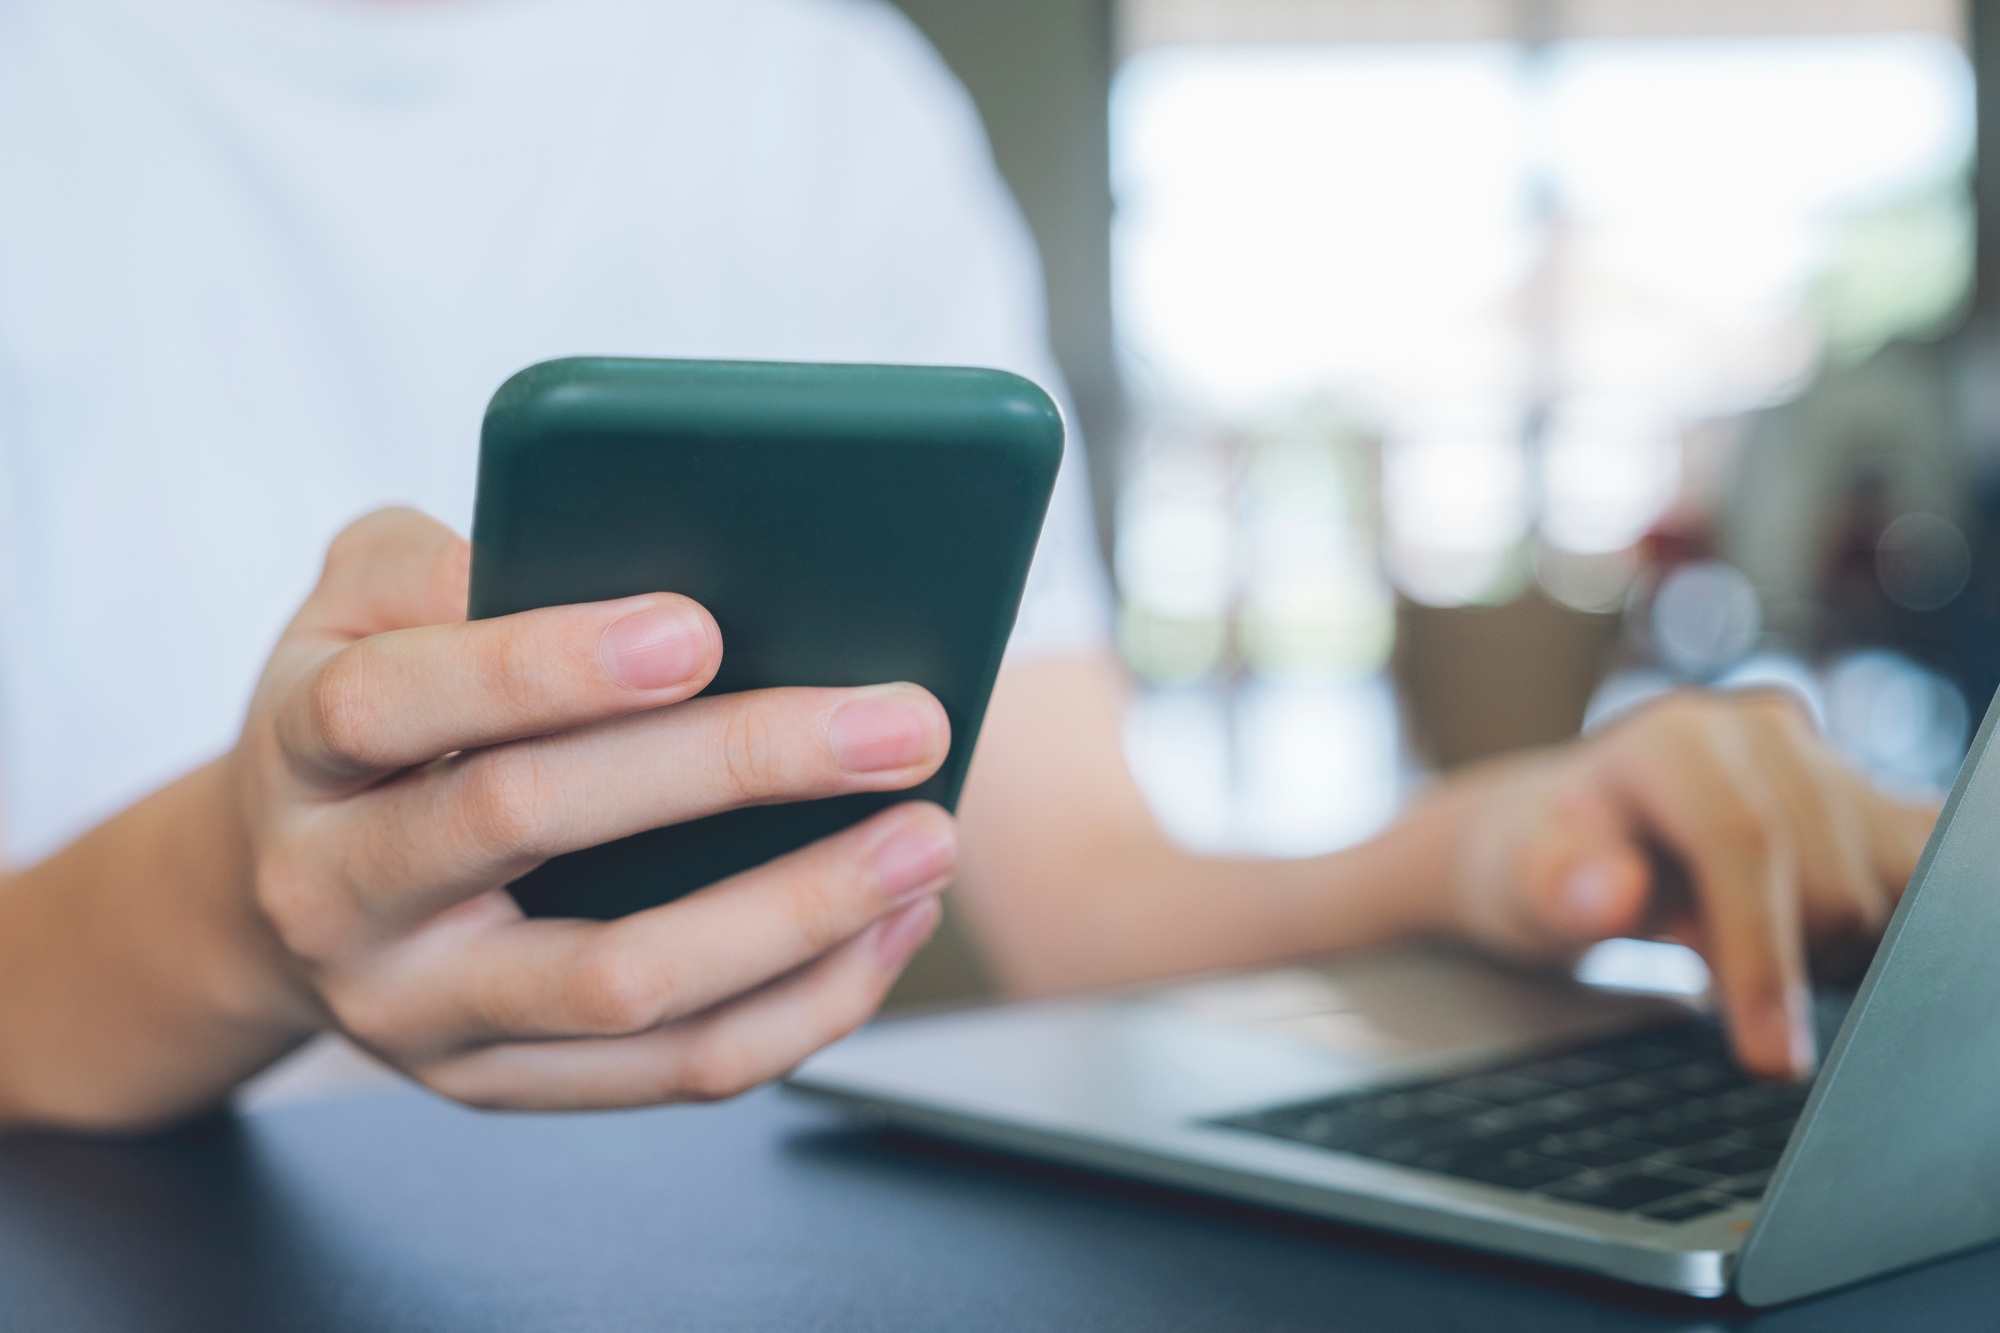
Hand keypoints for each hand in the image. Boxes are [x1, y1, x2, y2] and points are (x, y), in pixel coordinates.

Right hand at [229, 509, 954, 1108]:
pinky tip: (889, 925)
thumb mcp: (360, 600)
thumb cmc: (371, 703)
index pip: (400, 700)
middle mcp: (338, 891)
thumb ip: (452, 560)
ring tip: (925, 837)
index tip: (698, 627)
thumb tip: (617, 547)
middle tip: (895, 724)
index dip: (544, 663)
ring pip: (622, 982)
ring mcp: (419, 1010)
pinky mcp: (502, 1085)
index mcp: (303, 744)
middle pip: (531, 826)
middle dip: (733, 767)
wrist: (279, 888)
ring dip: (797, 911)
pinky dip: (802, 1004)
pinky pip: (673, 1069)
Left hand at [1451, 689, 1937, 1079]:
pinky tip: (1818, 944)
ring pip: (1895, 885)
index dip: (1761, 954)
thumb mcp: (1515, 880)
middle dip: (1782, 961)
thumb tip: (1610, 894)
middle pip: (1831, 880)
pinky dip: (1892, 929)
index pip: (1747, 841)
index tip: (1767, 1054)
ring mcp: (1826, 762)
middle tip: (1703, 972)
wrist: (1560, 841)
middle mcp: (1761, 732)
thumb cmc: (1536, 863)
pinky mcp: (1873, 801)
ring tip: (1741, 946)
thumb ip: (1557, 886)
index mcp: (1674, 739)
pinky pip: (1927, 872)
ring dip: (1833, 949)